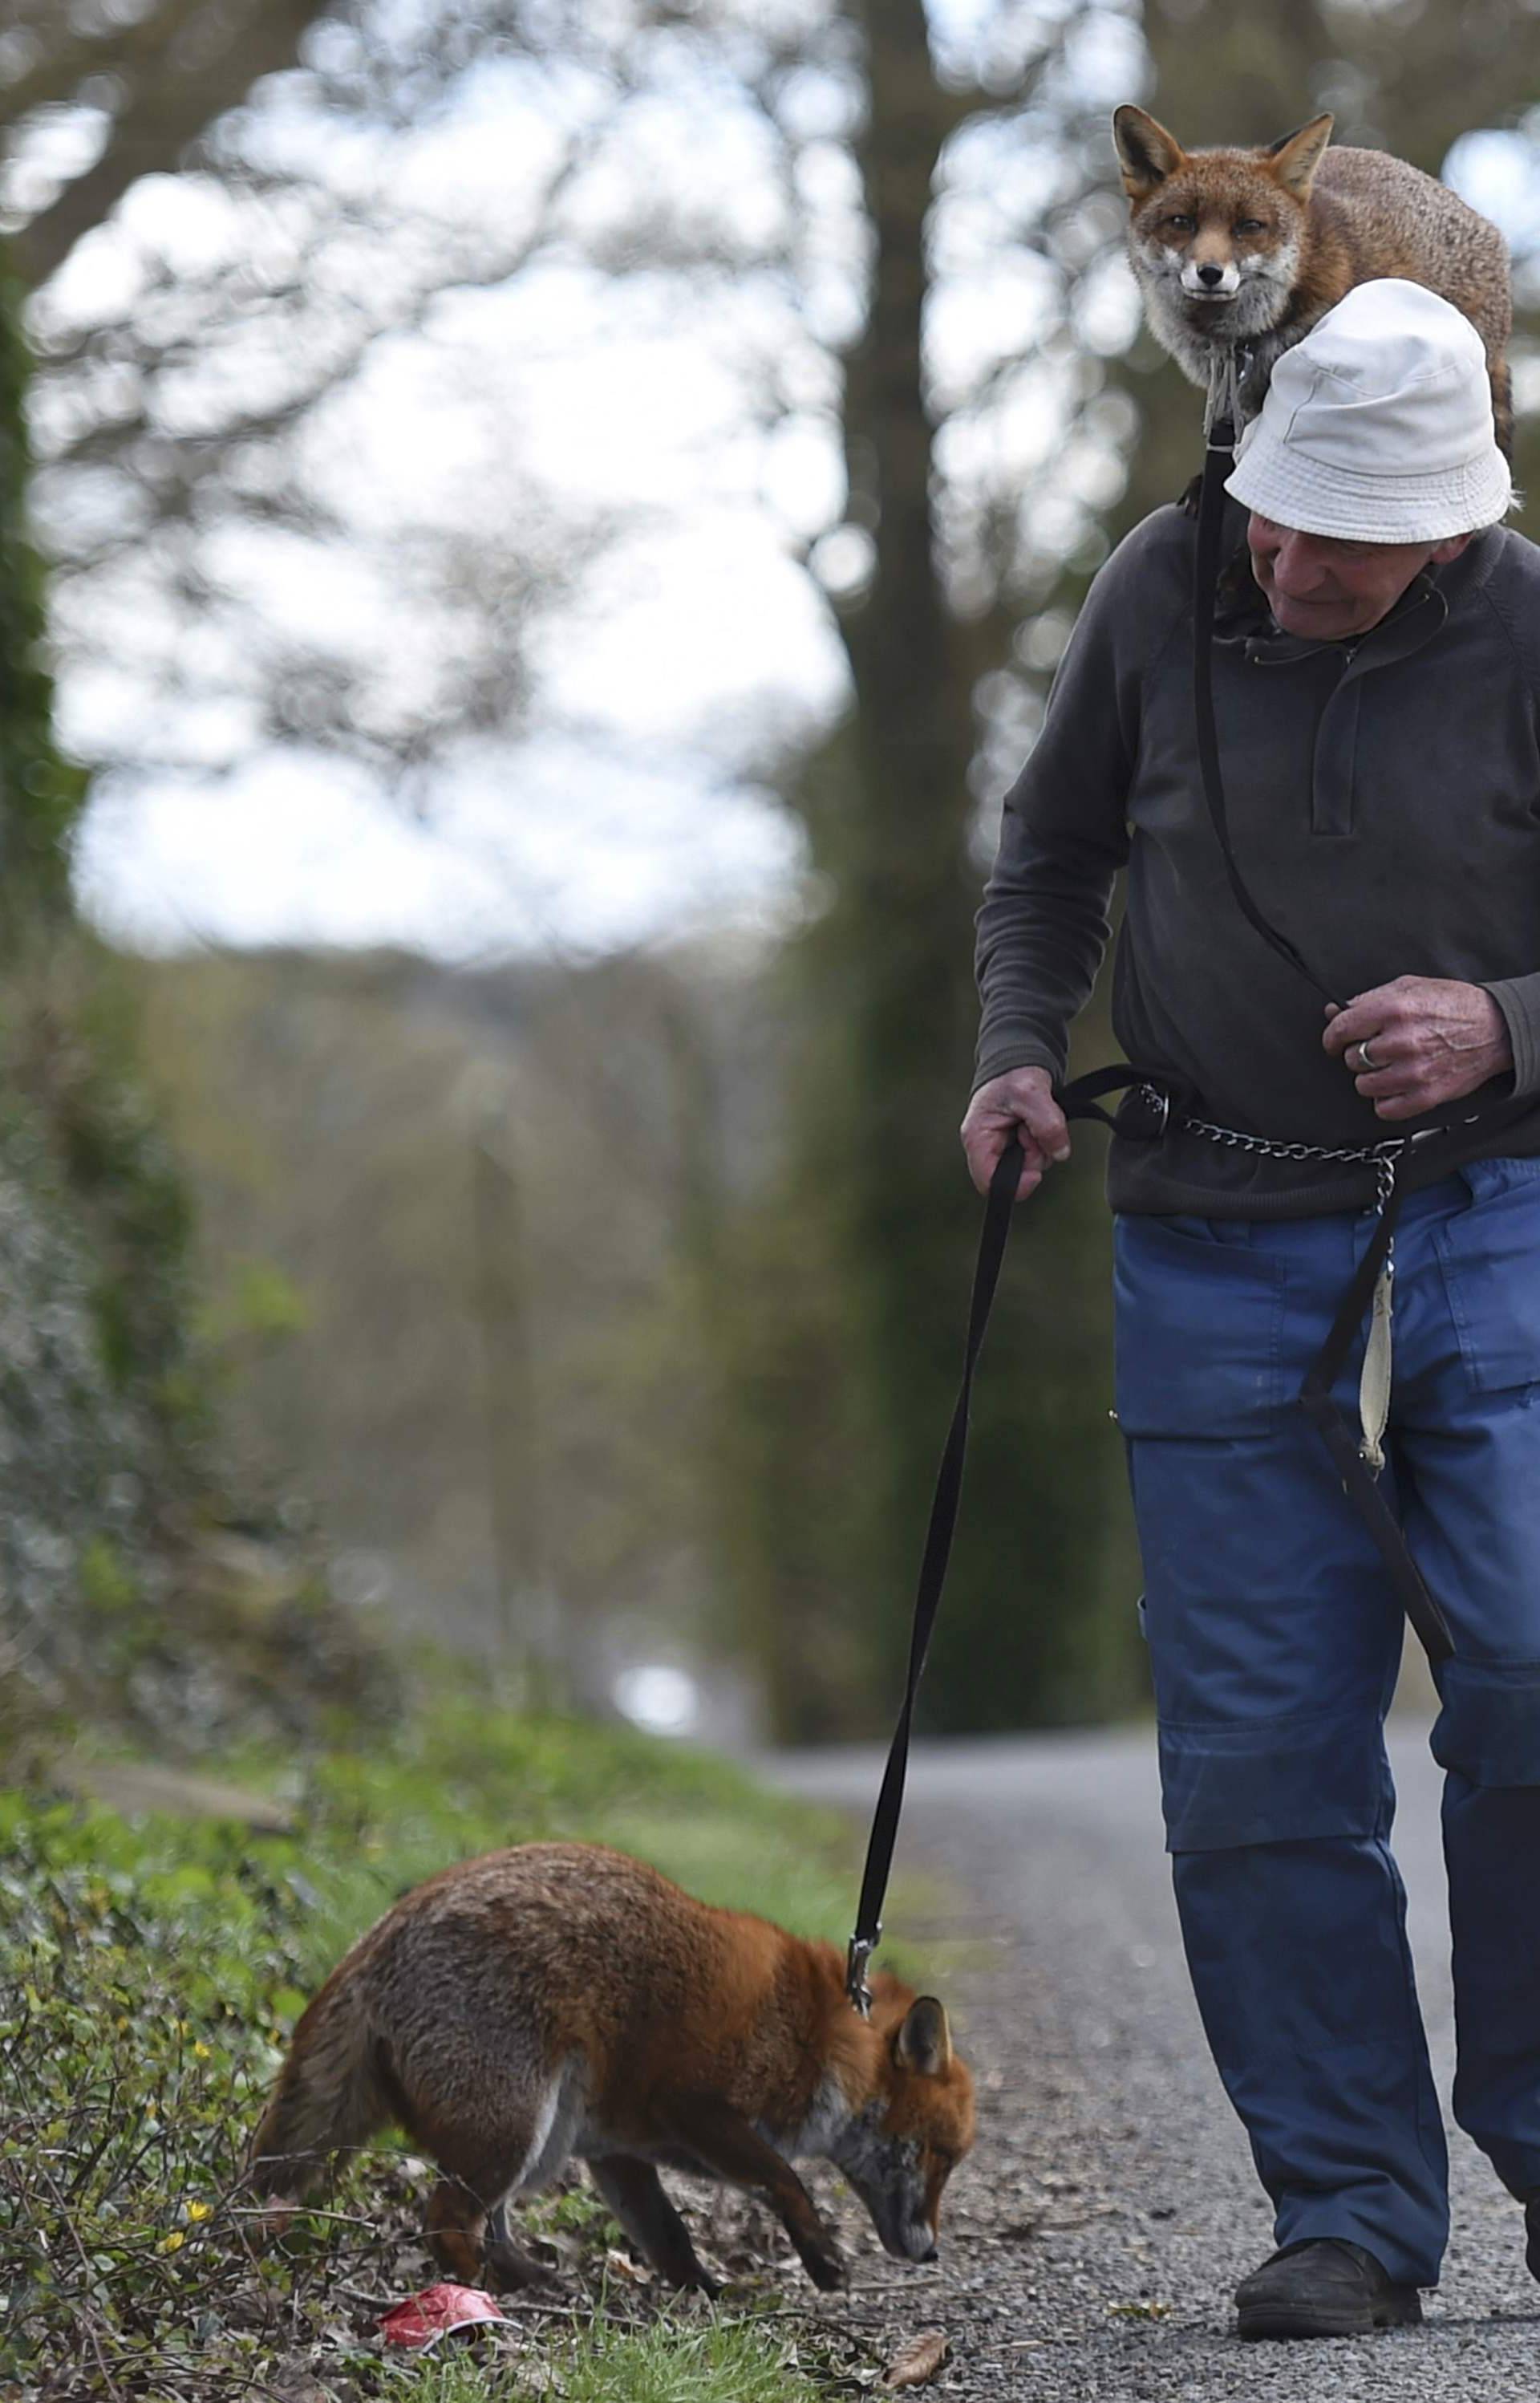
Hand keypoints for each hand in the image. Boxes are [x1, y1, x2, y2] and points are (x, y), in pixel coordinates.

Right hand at [960, 1066, 1069, 1198]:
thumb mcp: (1032, 1094)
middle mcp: (986, 1146)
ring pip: (1028, 1167)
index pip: (988, 1182)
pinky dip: (1044, 1143)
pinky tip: (1039, 1125)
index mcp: (978, 1137)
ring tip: (1036, 1121)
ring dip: (1041, 1148)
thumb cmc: (1014, 1073)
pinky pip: (1035, 1156)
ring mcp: (1002, 1146)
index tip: (1036, 1173)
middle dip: (1033, 1157)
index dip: (1015, 1184)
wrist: (1021, 1060)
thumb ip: (1046, 1125)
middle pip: (1013, 1176)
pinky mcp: (1016, 1144)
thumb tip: (1060, 1152)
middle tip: (1035, 1131)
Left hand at [1322, 977, 1512, 1120]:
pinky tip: (1396, 1086)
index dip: (1332, 1037)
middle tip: (1376, 1049)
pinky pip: (1384, 1109)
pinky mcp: (1426, 1095)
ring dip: (1371, 1078)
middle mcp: (1402, 1041)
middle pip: (1351, 1058)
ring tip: (1388, 1067)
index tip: (1334, 1042)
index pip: (1341, 1029)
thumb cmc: (1453, 1005)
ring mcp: (1414, 1071)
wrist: (1495, 1028)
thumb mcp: (1410, 987)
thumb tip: (1334, 1012)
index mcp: (1394, 1009)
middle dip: (1358, 1054)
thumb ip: (1368, 1000)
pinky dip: (1386, 1101)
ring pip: (1364, 1086)